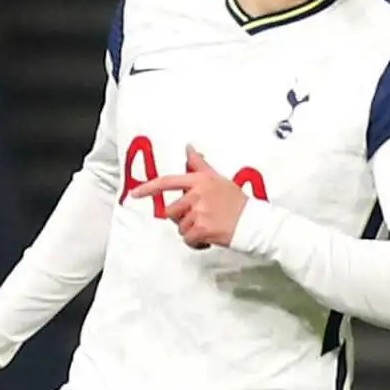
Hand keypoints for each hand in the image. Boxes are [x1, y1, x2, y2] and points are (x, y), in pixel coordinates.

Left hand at [131, 145, 245, 248]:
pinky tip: (209, 237)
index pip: (167, 182)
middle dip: (181, 218)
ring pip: (180, 227)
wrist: (253, 222)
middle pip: (170, 211)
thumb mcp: (218, 179)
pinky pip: (187, 239)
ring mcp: (199, 212)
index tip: (135, 193)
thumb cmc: (236, 201)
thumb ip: (199, 164)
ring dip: (191, 231)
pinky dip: (196, 242)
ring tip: (209, 227)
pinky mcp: (201, 229)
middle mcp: (197, 194)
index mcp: (200, 181)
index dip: (148, 188)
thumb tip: (188, 148)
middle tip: (199, 218)